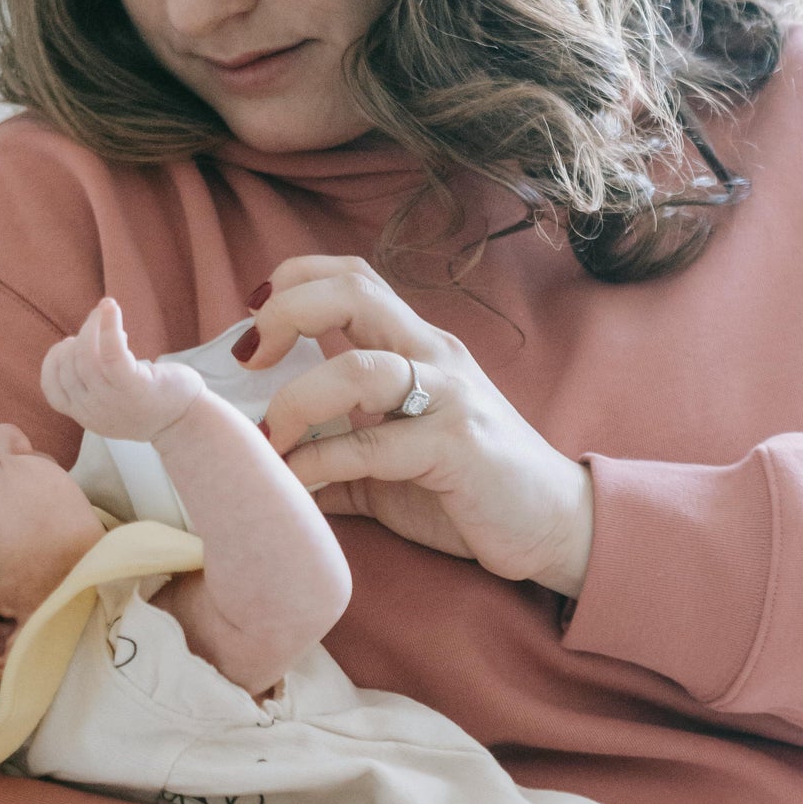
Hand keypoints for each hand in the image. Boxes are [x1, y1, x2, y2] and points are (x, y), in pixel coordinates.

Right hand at [41, 297, 203, 442]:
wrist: (189, 423)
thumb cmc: (154, 404)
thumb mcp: (114, 403)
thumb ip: (93, 386)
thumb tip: (77, 345)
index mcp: (86, 417)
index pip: (52, 391)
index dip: (54, 362)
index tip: (71, 344)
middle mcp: (94, 412)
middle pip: (68, 368)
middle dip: (78, 338)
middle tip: (96, 322)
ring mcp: (112, 401)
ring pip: (85, 357)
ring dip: (91, 326)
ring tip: (105, 311)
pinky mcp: (133, 387)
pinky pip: (111, 352)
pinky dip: (107, 325)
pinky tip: (110, 307)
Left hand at [243, 257, 593, 596]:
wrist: (555, 526)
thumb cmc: (469, 489)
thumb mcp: (388, 464)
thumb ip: (332, 452)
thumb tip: (263, 464)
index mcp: (417, 346)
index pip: (352, 277)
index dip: (293, 282)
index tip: (251, 324)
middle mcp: (434, 355)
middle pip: (352, 291)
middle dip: (286, 313)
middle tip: (247, 359)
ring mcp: (449, 398)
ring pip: (360, 367)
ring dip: (297, 399)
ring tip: (268, 439)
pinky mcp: (457, 448)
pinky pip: (371, 447)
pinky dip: (318, 465)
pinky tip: (295, 486)